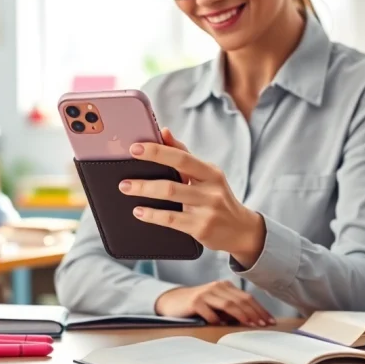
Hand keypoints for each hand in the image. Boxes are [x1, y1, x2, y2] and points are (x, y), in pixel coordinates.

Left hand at [119, 128, 265, 266]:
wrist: (241, 231)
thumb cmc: (217, 197)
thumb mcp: (206, 175)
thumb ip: (184, 154)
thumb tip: (163, 131)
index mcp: (210, 172)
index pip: (182, 157)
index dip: (158, 151)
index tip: (135, 148)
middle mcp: (211, 189)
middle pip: (174, 178)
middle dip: (145, 177)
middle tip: (123, 178)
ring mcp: (207, 209)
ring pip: (171, 196)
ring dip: (144, 192)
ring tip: (126, 189)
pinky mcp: (202, 228)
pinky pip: (172, 219)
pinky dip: (152, 215)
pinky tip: (139, 212)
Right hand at [155, 281, 274, 326]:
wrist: (174, 301)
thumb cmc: (199, 304)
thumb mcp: (218, 303)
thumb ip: (233, 308)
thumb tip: (253, 319)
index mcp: (225, 286)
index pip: (247, 297)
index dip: (259, 309)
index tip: (269, 320)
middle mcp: (216, 287)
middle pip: (240, 300)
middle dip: (254, 313)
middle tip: (263, 324)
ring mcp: (206, 293)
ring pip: (228, 304)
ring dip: (242, 315)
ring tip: (250, 325)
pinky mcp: (195, 301)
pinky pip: (210, 312)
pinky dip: (217, 320)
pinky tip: (222, 325)